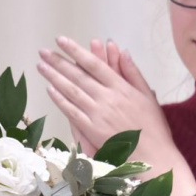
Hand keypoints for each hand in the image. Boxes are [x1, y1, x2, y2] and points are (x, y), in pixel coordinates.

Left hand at [37, 36, 195, 195]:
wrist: (153, 155)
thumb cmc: (154, 126)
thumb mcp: (148, 96)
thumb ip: (133, 73)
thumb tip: (123, 51)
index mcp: (122, 88)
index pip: (94, 64)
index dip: (76, 51)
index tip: (61, 40)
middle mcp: (107, 98)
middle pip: (78, 75)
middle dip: (58, 62)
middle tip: (44, 52)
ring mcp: (98, 113)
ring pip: (71, 91)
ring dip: (54, 77)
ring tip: (41, 66)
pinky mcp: (91, 129)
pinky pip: (71, 111)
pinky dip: (60, 99)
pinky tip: (50, 90)